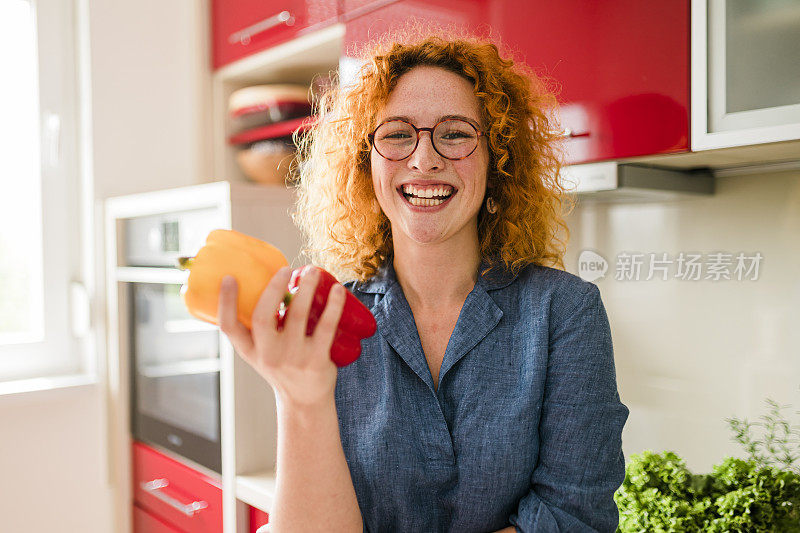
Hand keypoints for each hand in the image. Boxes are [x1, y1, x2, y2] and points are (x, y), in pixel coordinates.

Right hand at [217, 265, 346, 407]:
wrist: (305, 402)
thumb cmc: (283, 367)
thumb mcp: (262, 353)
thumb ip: (259, 327)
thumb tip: (265, 282)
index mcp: (250, 351)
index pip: (229, 327)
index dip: (226, 302)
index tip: (230, 277)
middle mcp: (268, 355)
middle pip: (262, 317)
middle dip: (273, 288)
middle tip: (286, 269)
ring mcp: (293, 358)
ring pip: (298, 316)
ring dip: (306, 289)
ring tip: (312, 271)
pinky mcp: (316, 361)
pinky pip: (326, 327)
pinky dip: (334, 305)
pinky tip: (338, 290)